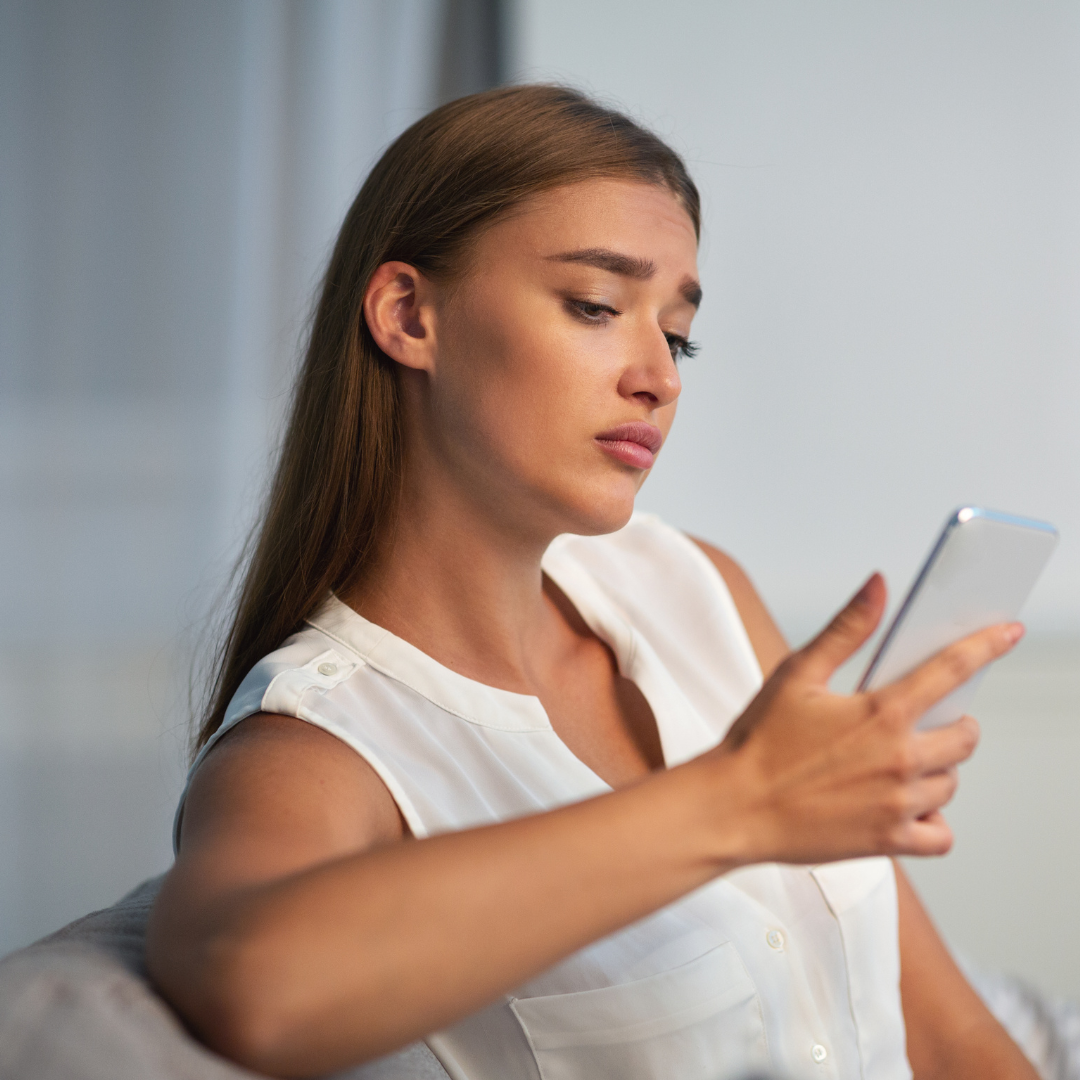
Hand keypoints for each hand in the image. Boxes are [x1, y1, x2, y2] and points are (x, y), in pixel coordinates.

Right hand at [715, 573, 1022, 864]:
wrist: (733, 807)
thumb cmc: (758, 742)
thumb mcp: (796, 674)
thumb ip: (846, 629)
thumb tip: (878, 586)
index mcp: (880, 713)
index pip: (951, 669)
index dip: (986, 645)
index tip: (1007, 634)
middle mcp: (899, 760)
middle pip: (966, 737)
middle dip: (955, 724)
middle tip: (924, 721)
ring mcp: (897, 804)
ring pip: (951, 783)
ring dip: (938, 770)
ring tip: (901, 762)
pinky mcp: (887, 841)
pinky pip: (940, 836)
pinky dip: (933, 822)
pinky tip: (906, 806)